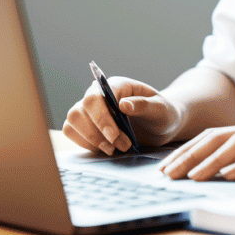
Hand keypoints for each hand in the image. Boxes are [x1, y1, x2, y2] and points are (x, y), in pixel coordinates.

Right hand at [63, 77, 182, 154]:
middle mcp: (99, 94)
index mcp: (117, 85)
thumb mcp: (161, 110)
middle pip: (80, 109)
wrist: (160, 127)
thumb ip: (145, 105)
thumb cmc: (162, 114)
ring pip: (73, 120)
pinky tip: (105, 148)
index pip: (97, 97)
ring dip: (91, 139)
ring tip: (114, 149)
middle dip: (98, 133)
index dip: (101, 118)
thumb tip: (123, 104)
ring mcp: (90, 109)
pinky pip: (71, 131)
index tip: (114, 136)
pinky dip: (85, 143)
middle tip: (121, 146)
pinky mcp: (86, 124)